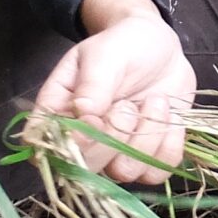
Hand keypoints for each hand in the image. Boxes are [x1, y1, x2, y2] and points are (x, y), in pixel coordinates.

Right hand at [28, 0, 197, 183]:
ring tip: (155, 100)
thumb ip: (93, 84)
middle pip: (87, 168)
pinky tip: (169, 115)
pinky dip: (169, 143)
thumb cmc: (123, 45)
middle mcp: (83, 141)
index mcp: (59, 113)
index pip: (48, 148)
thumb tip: (84, 114)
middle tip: (127, 104)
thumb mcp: (105, 55)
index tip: (96, 120)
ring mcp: (115, 153)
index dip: (73, 144)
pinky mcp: (146, 157)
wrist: (160, 47)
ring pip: (124, 172)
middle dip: (115, 137)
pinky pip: (156, 172)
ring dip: (146, 137)